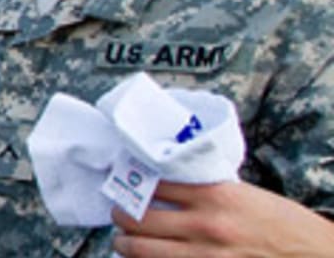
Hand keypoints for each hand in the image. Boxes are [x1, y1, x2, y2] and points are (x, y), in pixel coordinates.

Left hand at [112, 181, 333, 256]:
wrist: (313, 253)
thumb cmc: (280, 222)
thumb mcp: (242, 194)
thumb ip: (204, 190)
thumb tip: (164, 187)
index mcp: (215, 195)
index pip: (155, 184)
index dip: (134, 183)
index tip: (126, 182)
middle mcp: (205, 224)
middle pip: (138, 219)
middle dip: (121, 217)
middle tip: (119, 215)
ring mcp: (204, 255)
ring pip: (141, 250)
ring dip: (125, 244)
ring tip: (123, 241)